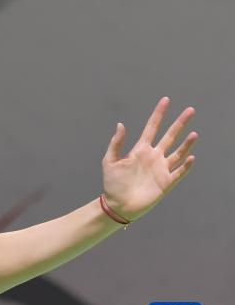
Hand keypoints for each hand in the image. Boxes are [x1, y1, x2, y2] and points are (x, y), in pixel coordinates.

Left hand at [101, 97, 197, 221]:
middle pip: (170, 136)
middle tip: (190, 110)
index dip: (159, 114)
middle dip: (179, 123)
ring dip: (186, 143)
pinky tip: (191, 157)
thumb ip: (116, 143)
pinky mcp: (166, 182)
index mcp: (140, 150)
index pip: (152, 127)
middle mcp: (153, 157)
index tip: (166, 100)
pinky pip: (179, 172)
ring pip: (177, 153)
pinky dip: (185, 165)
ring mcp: (161, 169)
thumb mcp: (110, 160)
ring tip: (193, 133)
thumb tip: (121, 124)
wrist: (117, 205)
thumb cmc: (112, 183)